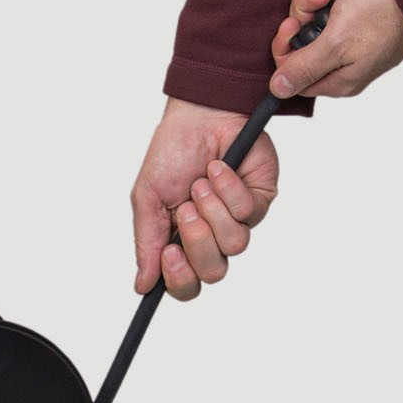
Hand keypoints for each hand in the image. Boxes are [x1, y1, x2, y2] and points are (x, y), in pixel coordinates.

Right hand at [131, 97, 278, 301]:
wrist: (197, 115)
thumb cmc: (171, 153)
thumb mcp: (148, 198)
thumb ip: (147, 242)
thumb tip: (141, 286)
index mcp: (182, 242)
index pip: (187, 285)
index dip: (180, 279)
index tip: (169, 253)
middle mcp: (212, 237)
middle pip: (214, 273)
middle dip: (198, 241)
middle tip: (186, 210)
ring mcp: (239, 221)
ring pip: (234, 245)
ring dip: (212, 210)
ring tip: (200, 183)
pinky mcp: (260, 200)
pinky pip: (248, 213)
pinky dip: (228, 188)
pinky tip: (217, 168)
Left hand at [268, 0, 402, 99]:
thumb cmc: (384, 12)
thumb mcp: (336, 44)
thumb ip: (304, 67)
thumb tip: (278, 89)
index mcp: (338, 74)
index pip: (293, 70)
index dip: (286, 45)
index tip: (293, 24)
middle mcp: (344, 51)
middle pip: (303, 28)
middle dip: (310, 2)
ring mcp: (354, 23)